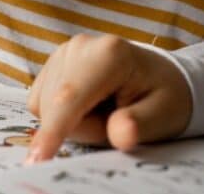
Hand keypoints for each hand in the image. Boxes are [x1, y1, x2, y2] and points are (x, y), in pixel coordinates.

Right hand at [25, 34, 192, 163]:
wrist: (161, 77)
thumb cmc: (164, 97)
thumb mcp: (163, 116)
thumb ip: (139, 125)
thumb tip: (120, 133)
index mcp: (110, 54)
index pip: (71, 97)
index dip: (54, 129)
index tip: (39, 158)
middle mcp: (81, 46)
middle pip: (56, 106)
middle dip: (82, 127)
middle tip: (118, 121)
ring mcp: (64, 52)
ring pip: (45, 106)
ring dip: (73, 121)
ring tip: (106, 111)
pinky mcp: (53, 64)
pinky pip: (41, 103)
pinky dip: (63, 114)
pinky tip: (89, 105)